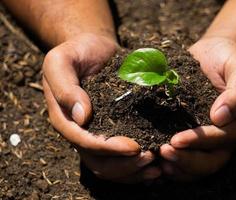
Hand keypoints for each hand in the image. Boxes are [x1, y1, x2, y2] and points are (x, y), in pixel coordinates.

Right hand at [43, 33, 159, 182]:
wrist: (94, 49)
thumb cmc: (77, 52)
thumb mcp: (62, 61)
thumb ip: (65, 87)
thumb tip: (81, 116)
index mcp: (65, 118)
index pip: (83, 141)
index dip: (107, 148)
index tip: (133, 146)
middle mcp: (81, 131)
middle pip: (98, 162)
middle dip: (124, 165)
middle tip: (150, 158)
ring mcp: (97, 133)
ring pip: (110, 166)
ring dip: (133, 170)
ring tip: (157, 165)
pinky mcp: (113, 131)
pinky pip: (122, 158)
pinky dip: (138, 165)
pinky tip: (157, 164)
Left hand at [160, 37, 235, 180]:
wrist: (215, 54)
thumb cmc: (229, 59)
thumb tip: (221, 118)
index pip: (222, 139)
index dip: (199, 142)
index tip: (176, 140)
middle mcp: (226, 136)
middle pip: (211, 161)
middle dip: (187, 161)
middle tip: (164, 152)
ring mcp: (210, 138)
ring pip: (198, 165)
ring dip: (178, 167)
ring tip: (158, 161)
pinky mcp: (194, 134)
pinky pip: (187, 155)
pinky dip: (173, 162)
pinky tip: (156, 160)